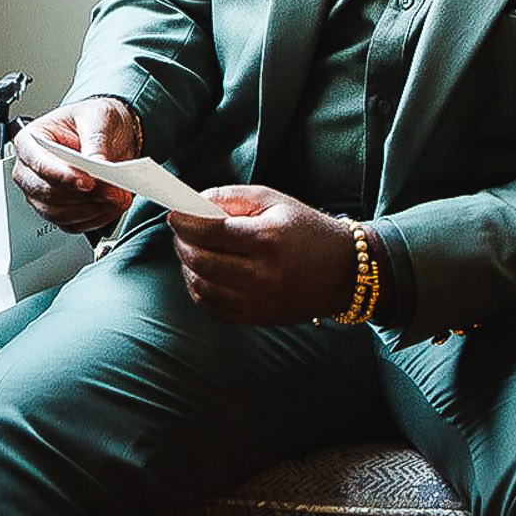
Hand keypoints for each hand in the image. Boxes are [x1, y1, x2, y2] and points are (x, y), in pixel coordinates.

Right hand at [10, 97, 139, 233]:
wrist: (109, 134)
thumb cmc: (94, 120)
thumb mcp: (99, 117)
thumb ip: (96, 140)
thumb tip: (98, 163)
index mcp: (31, 140)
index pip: (39, 163)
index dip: (62, 175)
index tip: (88, 182)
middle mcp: (30, 170)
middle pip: (47, 193)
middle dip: (83, 196)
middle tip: (112, 191)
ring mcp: (41, 193)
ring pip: (59, 213)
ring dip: (91, 210)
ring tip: (117, 198)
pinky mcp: (58, 211)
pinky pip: (72, 224)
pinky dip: (95, 219)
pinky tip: (112, 206)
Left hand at [167, 185, 359, 324]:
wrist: (342, 271)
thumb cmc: (305, 229)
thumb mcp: (274, 200)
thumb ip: (231, 197)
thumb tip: (193, 203)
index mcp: (268, 239)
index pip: (211, 232)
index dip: (186, 222)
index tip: (174, 213)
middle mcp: (262, 274)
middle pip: (201, 261)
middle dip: (182, 243)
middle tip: (180, 230)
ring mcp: (258, 301)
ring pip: (202, 287)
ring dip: (186, 266)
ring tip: (190, 249)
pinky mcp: (256, 318)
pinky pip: (213, 307)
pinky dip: (199, 289)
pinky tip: (201, 272)